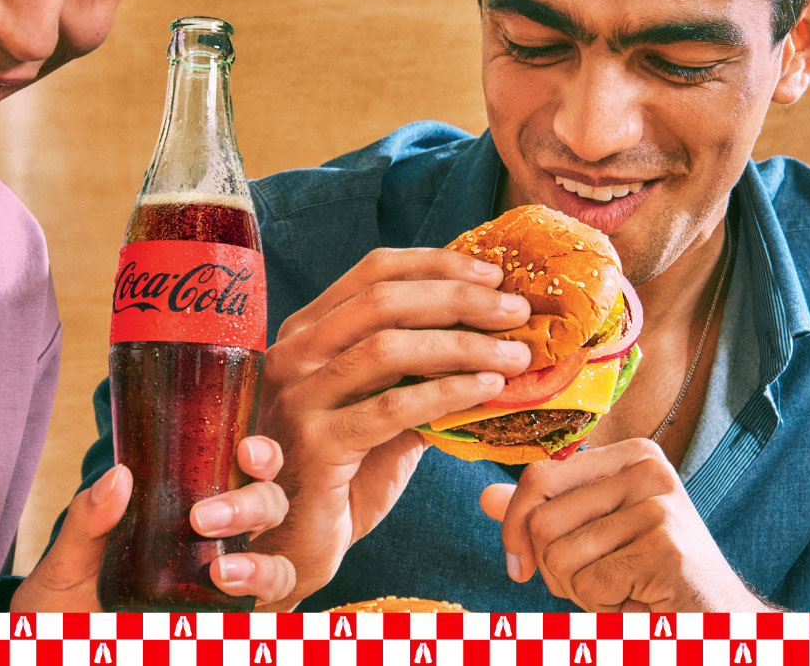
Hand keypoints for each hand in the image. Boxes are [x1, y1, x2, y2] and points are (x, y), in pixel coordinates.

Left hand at [11, 436, 296, 609]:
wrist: (60, 651)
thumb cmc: (66, 604)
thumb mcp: (67, 560)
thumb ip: (89, 520)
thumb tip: (118, 476)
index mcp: (190, 510)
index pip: (244, 471)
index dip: (261, 457)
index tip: (245, 451)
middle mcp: (220, 546)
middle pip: (271, 509)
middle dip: (253, 504)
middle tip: (204, 518)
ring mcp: (226, 592)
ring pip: (280, 567)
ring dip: (263, 566)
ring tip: (223, 573)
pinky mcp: (222, 628)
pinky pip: (267, 618)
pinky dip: (257, 604)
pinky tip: (230, 598)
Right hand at [252, 247, 532, 609]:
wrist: (296, 544)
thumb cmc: (345, 472)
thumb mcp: (382, 407)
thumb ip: (419, 370)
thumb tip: (496, 336)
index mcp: (307, 331)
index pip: (374, 271)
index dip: (437, 265)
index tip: (493, 274)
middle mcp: (294, 353)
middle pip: (383, 299)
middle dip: (459, 298)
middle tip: (516, 311)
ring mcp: (299, 398)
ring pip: (388, 347)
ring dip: (463, 346)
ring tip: (514, 356)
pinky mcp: (315, 445)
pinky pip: (392, 407)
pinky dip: (448, 392)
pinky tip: (486, 392)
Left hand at [480, 439, 767, 611]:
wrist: (718, 620)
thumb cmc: (648, 579)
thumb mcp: (591, 538)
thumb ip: (541, 515)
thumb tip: (484, 497)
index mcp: (631, 454)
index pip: (537, 477)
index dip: (515, 529)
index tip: (520, 566)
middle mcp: (648, 467)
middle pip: (542, 519)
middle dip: (551, 568)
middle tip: (595, 582)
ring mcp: (661, 505)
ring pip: (560, 554)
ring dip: (579, 591)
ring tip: (622, 589)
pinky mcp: (666, 548)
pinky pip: (590, 583)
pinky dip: (603, 607)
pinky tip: (639, 602)